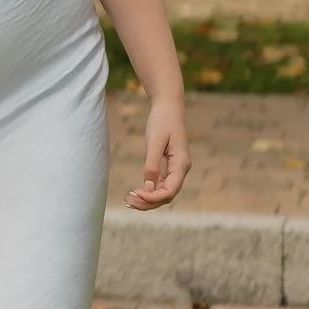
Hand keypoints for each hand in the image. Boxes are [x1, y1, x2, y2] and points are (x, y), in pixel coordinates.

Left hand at [127, 91, 189, 210]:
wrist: (168, 106)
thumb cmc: (162, 121)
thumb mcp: (155, 142)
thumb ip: (152, 165)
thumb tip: (148, 187)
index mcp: (181, 164)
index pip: (170, 191)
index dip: (154, 198)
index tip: (137, 194)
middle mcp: (180, 170)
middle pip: (166, 195)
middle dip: (148, 202)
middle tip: (128, 202)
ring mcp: (174, 169)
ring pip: (162, 192)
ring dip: (147, 199)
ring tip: (128, 201)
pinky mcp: (167, 166)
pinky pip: (159, 184)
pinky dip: (148, 190)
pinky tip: (135, 193)